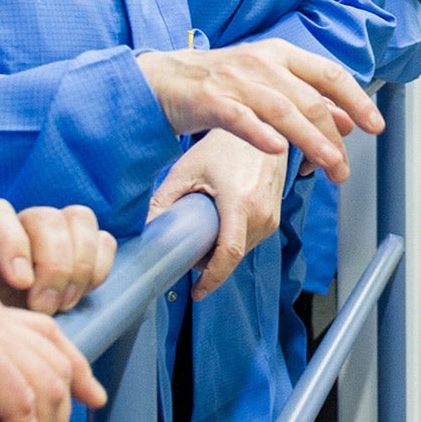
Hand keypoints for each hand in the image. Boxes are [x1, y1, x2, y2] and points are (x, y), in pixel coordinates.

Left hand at [0, 197, 115, 314]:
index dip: (11, 243)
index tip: (18, 284)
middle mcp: (16, 226)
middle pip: (46, 217)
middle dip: (53, 265)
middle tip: (44, 307)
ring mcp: (50, 237)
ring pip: (79, 220)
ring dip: (79, 266)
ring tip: (62, 304)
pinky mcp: (78, 253)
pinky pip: (103, 241)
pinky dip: (99, 268)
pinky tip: (79, 295)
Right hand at [136, 39, 381, 179]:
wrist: (163, 78)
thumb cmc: (220, 83)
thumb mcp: (268, 83)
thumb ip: (306, 98)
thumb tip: (347, 121)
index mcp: (281, 54)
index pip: (329, 74)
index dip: (356, 100)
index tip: (375, 126)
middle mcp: (262, 62)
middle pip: (309, 99)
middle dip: (333, 136)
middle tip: (343, 167)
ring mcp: (236, 80)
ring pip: (281, 110)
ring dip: (309, 140)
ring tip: (328, 164)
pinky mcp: (210, 99)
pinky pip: (240, 118)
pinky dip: (261, 133)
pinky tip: (277, 149)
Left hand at [148, 129, 289, 297]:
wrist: (262, 129)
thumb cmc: (223, 146)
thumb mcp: (186, 170)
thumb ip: (163, 202)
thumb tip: (146, 232)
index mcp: (240, 203)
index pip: (228, 255)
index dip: (212, 279)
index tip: (196, 293)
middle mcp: (261, 214)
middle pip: (231, 257)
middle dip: (208, 262)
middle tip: (187, 248)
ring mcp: (271, 217)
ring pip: (241, 251)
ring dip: (220, 251)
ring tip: (203, 227)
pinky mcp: (274, 219)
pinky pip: (250, 241)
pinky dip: (232, 240)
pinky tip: (219, 221)